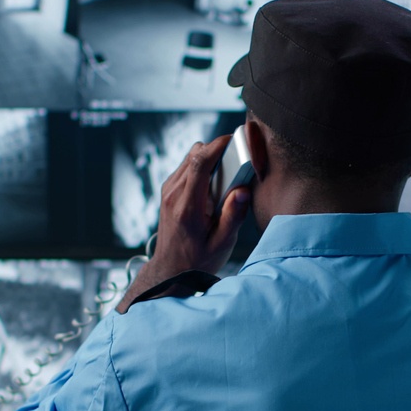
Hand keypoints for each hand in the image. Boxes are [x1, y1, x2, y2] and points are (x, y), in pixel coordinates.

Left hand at [116, 134, 250, 312]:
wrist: (171, 270)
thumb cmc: (196, 260)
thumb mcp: (221, 244)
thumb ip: (233, 216)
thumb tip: (242, 190)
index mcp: (187, 206)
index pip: (200, 161)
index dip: (220, 144)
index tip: (237, 140)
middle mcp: (173, 193)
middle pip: (196, 153)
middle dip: (220, 152)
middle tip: (237, 167)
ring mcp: (168, 190)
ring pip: (191, 157)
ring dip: (211, 161)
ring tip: (225, 182)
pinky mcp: (169, 190)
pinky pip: (187, 167)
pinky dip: (203, 169)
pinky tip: (213, 189)